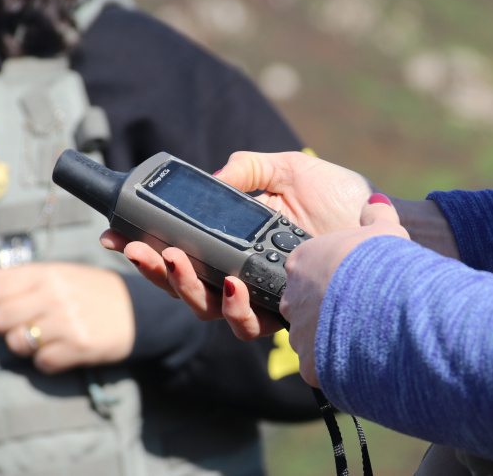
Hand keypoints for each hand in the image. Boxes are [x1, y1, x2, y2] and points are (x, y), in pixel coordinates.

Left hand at [0, 262, 134, 374]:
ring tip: (48, 337)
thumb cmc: (93, 292)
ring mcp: (67, 322)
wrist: (139, 312)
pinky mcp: (78, 347)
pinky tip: (63, 349)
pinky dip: (48, 361)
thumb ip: (16, 275)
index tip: (16, 304)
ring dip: (28, 346)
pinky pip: (42, 363)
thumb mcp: (59, 274)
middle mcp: (56, 295)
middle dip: (9, 326)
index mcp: (49, 273)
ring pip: (17, 343)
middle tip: (30, 324)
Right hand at [100, 152, 377, 319]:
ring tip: (179, 262)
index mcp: (232, 240)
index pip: (179, 250)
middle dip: (155, 271)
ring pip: (209, 310)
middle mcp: (240, 271)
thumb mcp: (285, 169)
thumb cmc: (334, 194)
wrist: (378, 217)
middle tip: (140, 250)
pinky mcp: (286, 312)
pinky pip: (250, 324)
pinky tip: (236, 284)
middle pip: (184, 286)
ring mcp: (261, 295)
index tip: (113, 236)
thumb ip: (247, 170)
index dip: (143, 248)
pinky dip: (237, 307)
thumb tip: (212, 179)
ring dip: (187, 289)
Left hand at [280, 193, 409, 386]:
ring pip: (311, 335)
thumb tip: (375, 202)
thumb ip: (376, 214)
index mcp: (301, 262)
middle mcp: (291, 297)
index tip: (349, 278)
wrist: (386, 305)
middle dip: (325, 306)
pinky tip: (361, 353)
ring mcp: (297, 332)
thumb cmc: (381, 263)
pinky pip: (320, 364)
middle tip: (356, 305)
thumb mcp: (385, 229)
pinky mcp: (308, 364)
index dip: (328, 274)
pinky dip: (338, 361)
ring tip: (362, 331)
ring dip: (332, 334)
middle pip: (302, 302)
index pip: (305, 269)